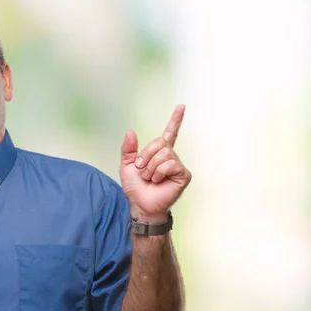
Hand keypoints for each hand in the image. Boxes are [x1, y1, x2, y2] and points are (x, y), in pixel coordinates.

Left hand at [119, 104, 191, 221]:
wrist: (140, 203)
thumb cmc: (136, 187)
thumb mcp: (127, 165)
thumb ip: (128, 149)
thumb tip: (131, 131)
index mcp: (158, 153)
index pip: (169, 133)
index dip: (175, 120)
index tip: (181, 107)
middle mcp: (170, 156)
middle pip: (159, 142)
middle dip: (146, 156)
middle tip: (142, 170)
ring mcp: (178, 165)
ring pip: (164, 154)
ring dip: (151, 167)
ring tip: (150, 178)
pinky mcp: (183, 175)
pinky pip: (170, 164)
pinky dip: (159, 172)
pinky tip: (158, 181)